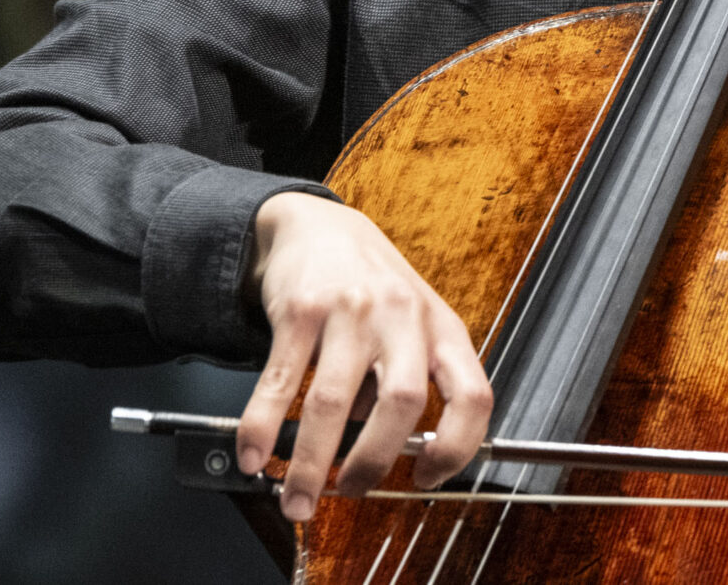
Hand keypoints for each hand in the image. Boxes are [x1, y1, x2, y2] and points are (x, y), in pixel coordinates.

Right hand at [237, 192, 493, 522]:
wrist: (318, 227)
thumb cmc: (374, 288)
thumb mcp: (413, 326)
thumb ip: (405, 385)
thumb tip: (380, 458)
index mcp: (442, 330)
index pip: (473, 395)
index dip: (458, 447)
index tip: (427, 479)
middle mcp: (403, 318)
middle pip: (402, 403)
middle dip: (373, 463)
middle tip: (350, 493)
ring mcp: (352, 311)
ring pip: (334, 402)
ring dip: (311, 464)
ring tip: (297, 499)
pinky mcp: (301, 309)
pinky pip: (281, 382)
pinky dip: (263, 429)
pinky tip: (255, 456)